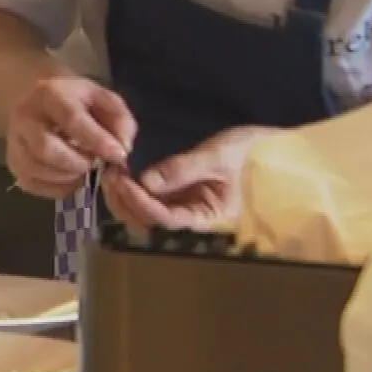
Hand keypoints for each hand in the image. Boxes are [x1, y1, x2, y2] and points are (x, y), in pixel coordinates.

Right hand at [5, 74, 134, 198]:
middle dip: (78, 163)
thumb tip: (123, 149)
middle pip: (46, 148)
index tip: (118, 155)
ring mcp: (14, 141)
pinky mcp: (12, 163)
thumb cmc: (78, 101)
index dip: (97, 141)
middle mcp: (24, 116)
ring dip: (69, 176)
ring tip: (85, 168)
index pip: (71, 119)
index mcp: (48, 93)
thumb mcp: (104, 100)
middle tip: (97, 163)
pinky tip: (72, 176)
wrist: (41, 101)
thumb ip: (120, 121)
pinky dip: (59, 187)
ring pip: (38, 170)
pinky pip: (34, 185)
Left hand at [101, 125, 274, 232]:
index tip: (124, 183)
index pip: (169, 220)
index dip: (143, 204)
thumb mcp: (217, 156)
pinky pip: (146, 201)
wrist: (261, 147)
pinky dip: (129, 191)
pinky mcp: (174, 198)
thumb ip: (183, 169)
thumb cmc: (247, 153)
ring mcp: (181, 209)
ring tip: (112, 172)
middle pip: (149, 224)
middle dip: (126, 202)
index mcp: (210, 218)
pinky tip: (119, 174)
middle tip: (111, 175)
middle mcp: (192, 219)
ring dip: (123, 198)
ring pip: (143, 215)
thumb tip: (147, 182)